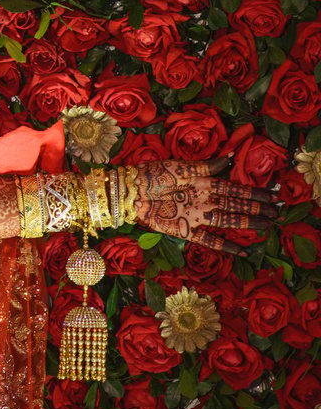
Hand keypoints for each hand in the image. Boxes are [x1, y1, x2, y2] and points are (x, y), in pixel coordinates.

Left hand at [131, 156, 279, 253]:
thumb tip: (231, 157)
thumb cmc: (152, 174)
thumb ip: (206, 166)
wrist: (130, 191)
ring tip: (268, 225)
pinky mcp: (185, 230)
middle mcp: (203, 200)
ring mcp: (196, 216)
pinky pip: (209, 240)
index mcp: (203, 182)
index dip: (253, 192)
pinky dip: (225, 245)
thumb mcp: (180, 167)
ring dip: (248, 223)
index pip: (234, 188)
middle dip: (257, 208)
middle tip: (278, 212)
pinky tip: (242, 251)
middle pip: (235, 205)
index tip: (274, 194)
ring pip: (228, 221)